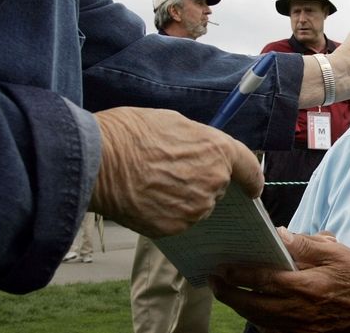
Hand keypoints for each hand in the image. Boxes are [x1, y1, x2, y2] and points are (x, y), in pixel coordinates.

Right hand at [89, 107, 262, 237]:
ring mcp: (195, 208)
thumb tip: (201, 151)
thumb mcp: (173, 122)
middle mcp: (214, 182)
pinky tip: (147, 199)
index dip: (252, 179)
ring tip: (154, 183)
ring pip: (197, 206)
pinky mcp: (176, 228)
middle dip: (202, 181)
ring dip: (184, 199)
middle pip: (218, 187)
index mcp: (218, 151)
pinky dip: (166, 213)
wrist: (96, 161)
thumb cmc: (129, 134)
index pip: (250, 169)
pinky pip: (178, 222)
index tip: (253, 187)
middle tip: (172, 170)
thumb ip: (198, 141)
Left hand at [210, 228, 349, 332]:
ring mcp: (298, 328)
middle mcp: (296, 310)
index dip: (236, 274)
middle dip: (228, 293)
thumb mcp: (335, 252)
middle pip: (251, 305)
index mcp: (303, 286)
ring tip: (227, 293)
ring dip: (240, 306)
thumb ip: (304, 244)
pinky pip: (272, 331)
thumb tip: (278, 235)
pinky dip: (258, 320)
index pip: (260, 280)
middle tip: (213, 281)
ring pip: (259, 320)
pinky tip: (253, 310)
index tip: (220, 267)